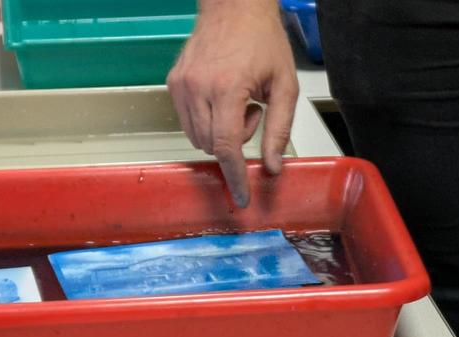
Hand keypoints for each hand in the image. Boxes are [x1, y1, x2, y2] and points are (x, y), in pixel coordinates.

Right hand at [168, 0, 298, 206]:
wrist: (235, 8)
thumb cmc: (262, 41)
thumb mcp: (285, 87)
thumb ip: (279, 130)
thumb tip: (273, 167)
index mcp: (227, 88)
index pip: (226, 146)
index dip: (235, 176)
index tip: (241, 197)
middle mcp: (198, 87)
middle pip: (212, 145)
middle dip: (235, 142)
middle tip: (252, 112)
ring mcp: (181, 85)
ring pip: (197, 137)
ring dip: (220, 133)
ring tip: (237, 102)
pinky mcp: (173, 83)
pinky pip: (187, 121)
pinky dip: (206, 122)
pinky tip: (222, 98)